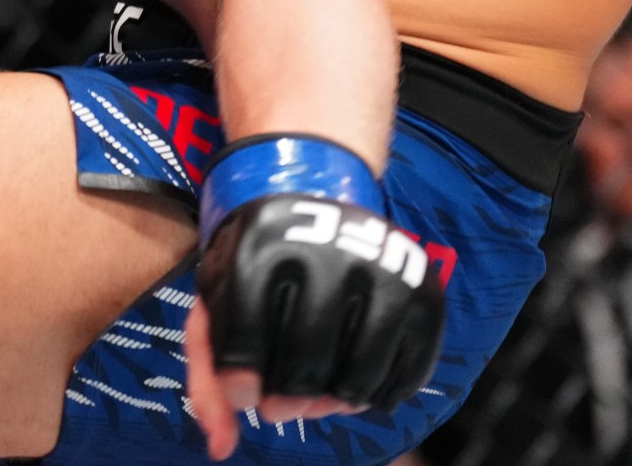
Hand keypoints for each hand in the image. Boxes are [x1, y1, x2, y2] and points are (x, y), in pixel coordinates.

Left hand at [190, 174, 443, 461]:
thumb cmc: (256, 258)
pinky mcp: (423, 292)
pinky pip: (407, 374)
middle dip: (287, 397)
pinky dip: (379, 392)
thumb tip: (220, 446)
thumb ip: (208, 371)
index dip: (241, 383)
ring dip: (332, 399)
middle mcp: (327, 253)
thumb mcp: (218, 294)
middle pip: (306, 366)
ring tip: (318, 386)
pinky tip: (354, 375)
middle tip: (282, 399)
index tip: (245, 391)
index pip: (247, 341)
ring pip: (359, 378)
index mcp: (262, 248)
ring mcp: (382, 271)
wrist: (311, 190)